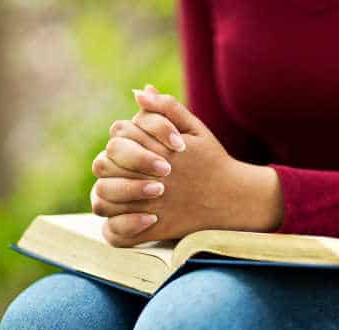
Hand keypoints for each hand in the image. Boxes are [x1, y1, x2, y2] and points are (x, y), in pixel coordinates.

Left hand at [91, 87, 282, 245]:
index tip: (133, 142)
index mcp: (161, 150)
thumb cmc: (212, 161)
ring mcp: (154, 204)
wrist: (233, 199)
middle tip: (121, 166)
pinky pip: (119, 230)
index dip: (121, 136)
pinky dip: (115, 221)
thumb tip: (139, 91)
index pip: (119, 134)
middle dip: (109, 162)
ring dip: (106, 190)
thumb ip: (167, 108)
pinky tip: (124, 211)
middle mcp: (154, 176)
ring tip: (117, 187)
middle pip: (104, 163)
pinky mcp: (157, 228)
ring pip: (104, 196)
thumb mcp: (196, 129)